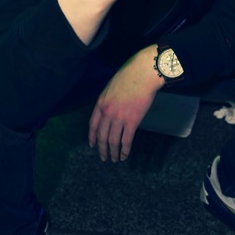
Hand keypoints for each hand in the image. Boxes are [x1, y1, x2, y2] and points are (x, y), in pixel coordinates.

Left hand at [88, 46, 162, 161]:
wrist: (142, 74)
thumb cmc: (129, 76)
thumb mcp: (110, 87)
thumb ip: (108, 101)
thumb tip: (109, 111)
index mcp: (101, 103)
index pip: (93, 125)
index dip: (92, 137)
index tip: (92, 145)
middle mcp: (107, 113)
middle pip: (102, 136)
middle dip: (102, 149)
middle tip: (104, 157)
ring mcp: (119, 118)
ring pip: (113, 141)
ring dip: (113, 152)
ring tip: (114, 159)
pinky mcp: (132, 121)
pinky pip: (126, 140)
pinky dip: (125, 150)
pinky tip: (124, 155)